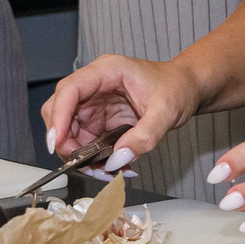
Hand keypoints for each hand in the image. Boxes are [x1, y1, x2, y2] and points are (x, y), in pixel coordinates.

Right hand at [40, 54, 201, 166]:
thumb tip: (115, 160)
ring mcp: (94, 104)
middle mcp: (93, 86)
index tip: (57, 144)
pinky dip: (91, 158)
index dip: (58, 117)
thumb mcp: (166, 113)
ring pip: (68, 130)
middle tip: (83, 165)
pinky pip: (84, 141)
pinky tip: (111, 167)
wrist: (187, 88)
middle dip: (66, 142)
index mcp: (106, 71)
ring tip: (104, 172)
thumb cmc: (177, 88)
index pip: (69, 90)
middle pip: (60, 111)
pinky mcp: (98, 120)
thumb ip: (143, 137)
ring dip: (79, 155)